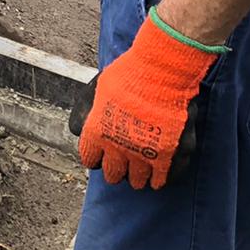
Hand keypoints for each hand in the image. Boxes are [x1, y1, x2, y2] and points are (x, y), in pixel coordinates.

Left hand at [69, 13, 215, 188]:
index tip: (103, 152)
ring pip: (138, 181)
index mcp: (97, 133)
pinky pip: (164, 180)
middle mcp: (118, 148)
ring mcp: (146, 154)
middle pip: (113, 175)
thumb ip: (84, 114)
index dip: (96, 156)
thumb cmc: (128, 74)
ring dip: (138, 175)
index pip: (90, 160)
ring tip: (142, 165)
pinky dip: (162, 178)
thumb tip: (79, 132)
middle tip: (123, 160)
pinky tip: (160, 171)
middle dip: (116, 169)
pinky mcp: (170, 155)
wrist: (162, 68)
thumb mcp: (95, 89)